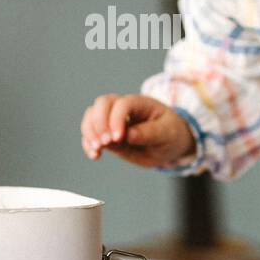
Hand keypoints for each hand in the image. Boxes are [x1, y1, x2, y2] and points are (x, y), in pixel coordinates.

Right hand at [80, 94, 195, 168]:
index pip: (122, 104)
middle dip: (99, 122)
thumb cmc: (171, 134)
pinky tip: (95, 156)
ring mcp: (112, 119)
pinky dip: (88, 143)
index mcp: (140, 103)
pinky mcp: (107, 133)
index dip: (116, 119)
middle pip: (102, 103)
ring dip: (89, 132)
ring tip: (97, 151)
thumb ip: (148, 133)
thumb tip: (127, 135)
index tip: (118, 138)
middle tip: (104, 143)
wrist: (169, 143)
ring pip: (92, 115)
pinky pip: (91, 132)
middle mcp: (123, 108)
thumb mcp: (167, 134)